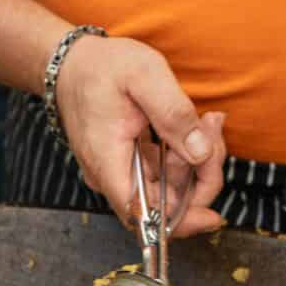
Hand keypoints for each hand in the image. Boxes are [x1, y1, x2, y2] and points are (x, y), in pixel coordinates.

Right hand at [52, 34, 225, 237]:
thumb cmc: (102, 67)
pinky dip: (186, 154)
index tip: (212, 215)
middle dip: (201, 175)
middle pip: (165, 203)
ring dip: (198, 161)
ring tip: (207, 121)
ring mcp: (120, 172)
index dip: (180, 222)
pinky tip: (198, 126)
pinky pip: (163, 173)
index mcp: (107, 161)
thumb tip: (200, 153)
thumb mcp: (144, 75)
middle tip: (211, 129)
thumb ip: (174, 113)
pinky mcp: (130, 164)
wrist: (73, 63)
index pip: (142, 216)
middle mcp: (111, 176)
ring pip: (169, 187)